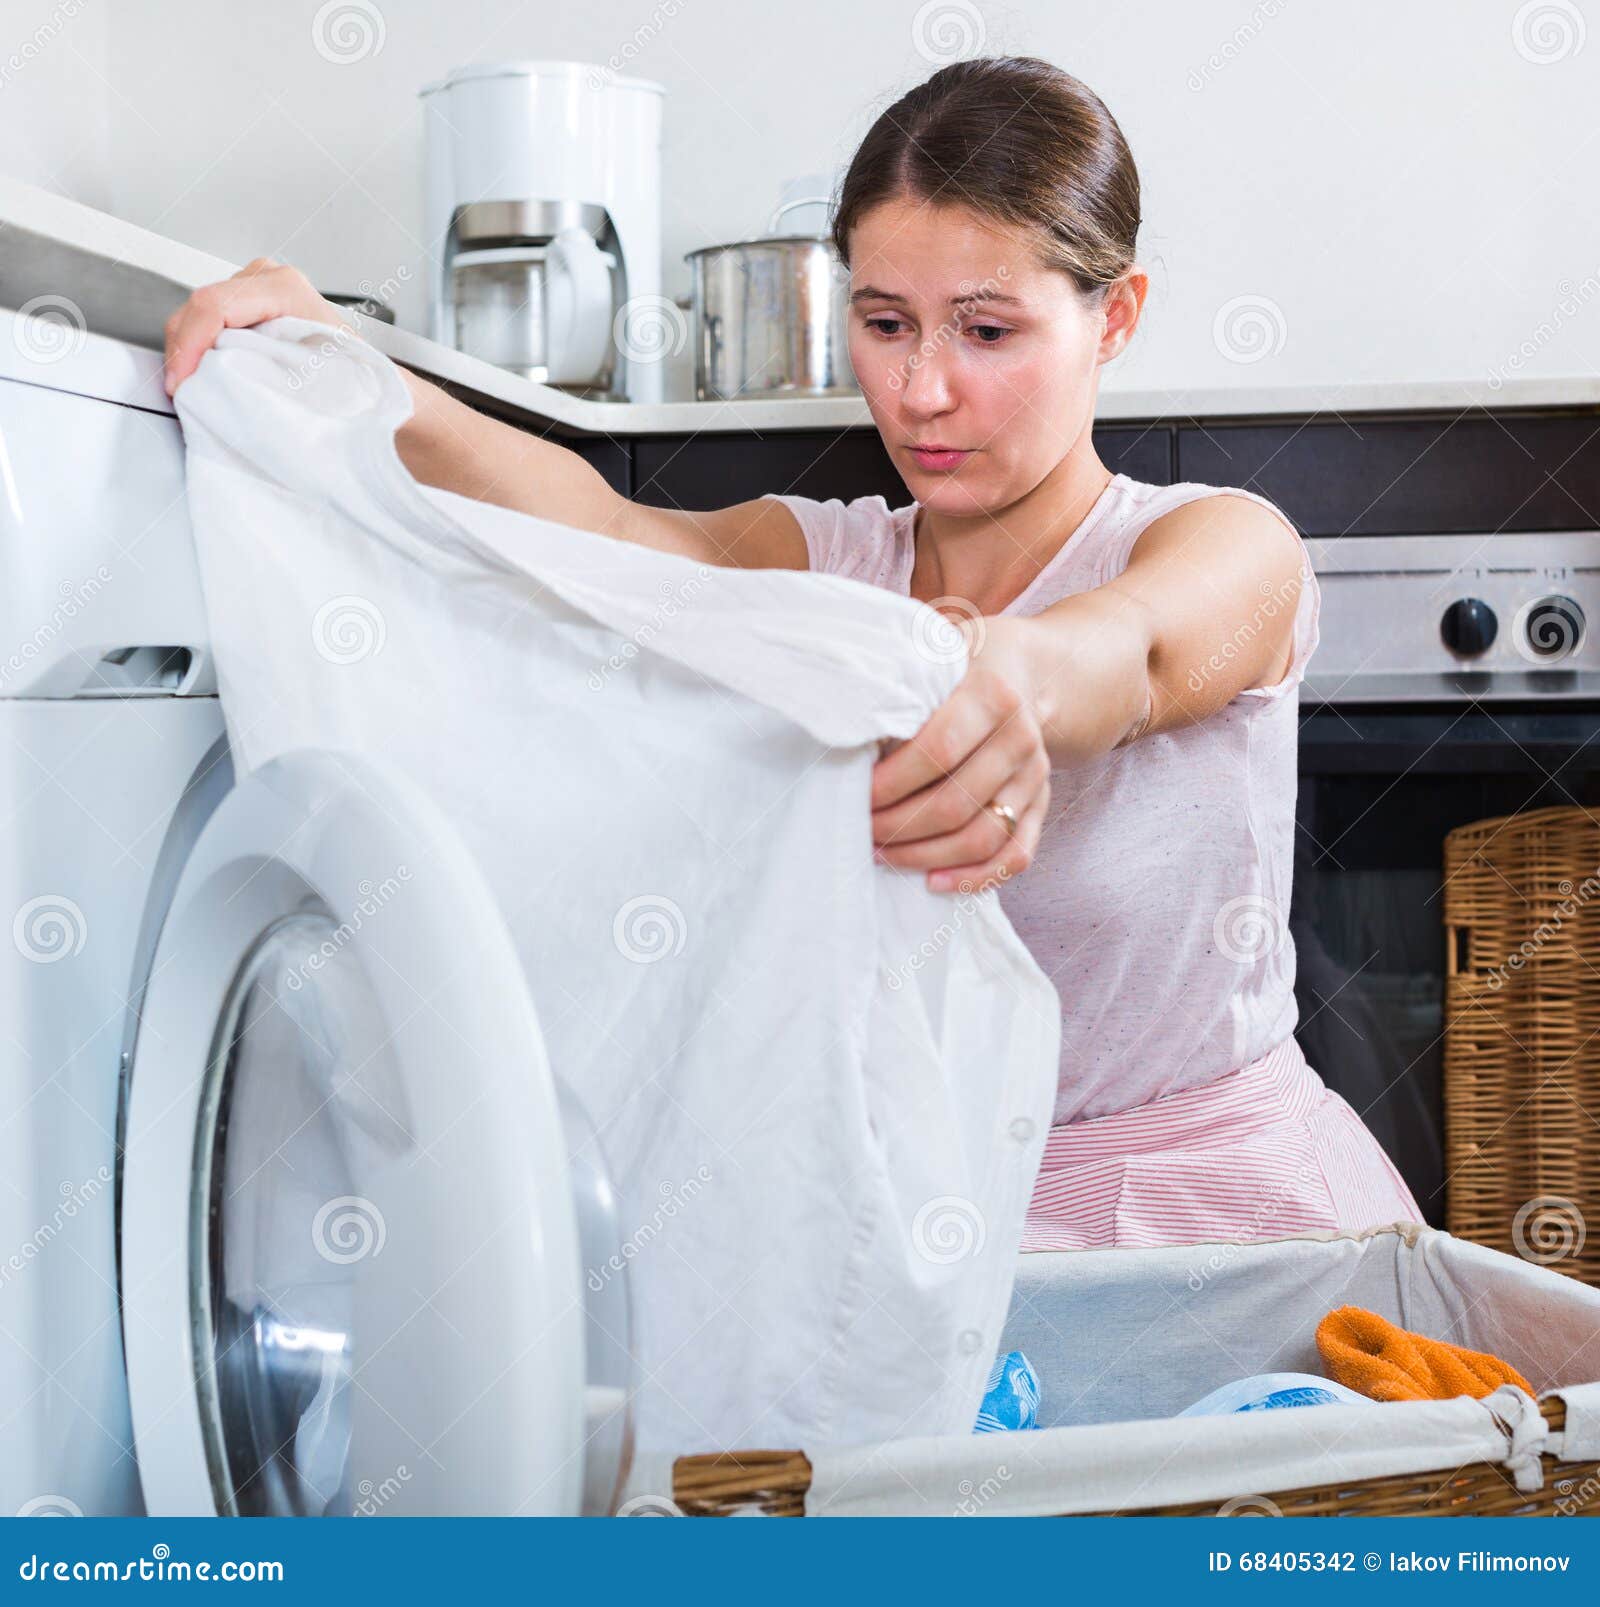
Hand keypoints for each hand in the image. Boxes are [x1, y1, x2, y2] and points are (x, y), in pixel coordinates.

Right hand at [163, 257, 353, 397]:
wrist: (365, 371)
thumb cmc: (352, 373)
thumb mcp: (324, 374)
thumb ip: (281, 373)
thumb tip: (249, 390)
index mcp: (286, 289)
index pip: (215, 306)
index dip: (191, 346)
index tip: (182, 381)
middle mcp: (267, 278)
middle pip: (200, 306)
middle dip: (183, 351)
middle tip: (181, 391)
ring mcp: (254, 285)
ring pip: (198, 312)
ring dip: (188, 350)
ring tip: (192, 386)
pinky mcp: (245, 300)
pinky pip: (207, 319)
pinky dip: (198, 347)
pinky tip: (203, 372)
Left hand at [871, 613, 1051, 894]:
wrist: (1031, 673)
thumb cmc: (963, 666)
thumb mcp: (936, 654)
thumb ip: (902, 684)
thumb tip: (847, 727)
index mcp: (993, 696)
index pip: (937, 751)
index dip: (893, 782)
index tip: (857, 795)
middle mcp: (1021, 738)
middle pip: (956, 802)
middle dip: (900, 826)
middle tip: (862, 830)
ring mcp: (1035, 776)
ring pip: (982, 835)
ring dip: (926, 855)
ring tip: (883, 855)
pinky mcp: (1042, 805)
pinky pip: (1015, 855)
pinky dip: (975, 877)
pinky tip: (933, 882)